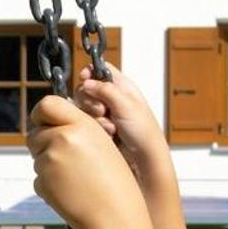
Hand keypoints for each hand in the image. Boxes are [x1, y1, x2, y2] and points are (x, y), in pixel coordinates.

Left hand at [27, 91, 141, 228]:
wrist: (114, 216)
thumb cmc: (113, 182)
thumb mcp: (102, 143)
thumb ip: (76, 129)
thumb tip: (48, 122)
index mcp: (82, 124)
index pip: (46, 104)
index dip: (41, 114)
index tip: (45, 122)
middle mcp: (63, 138)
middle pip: (34, 133)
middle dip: (43, 143)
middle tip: (66, 159)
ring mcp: (50, 160)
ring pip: (36, 156)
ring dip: (48, 165)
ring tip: (76, 178)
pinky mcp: (42, 181)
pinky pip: (38, 178)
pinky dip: (49, 184)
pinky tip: (70, 191)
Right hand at [75, 64, 168, 183]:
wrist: (144, 159)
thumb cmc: (144, 132)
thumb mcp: (127, 105)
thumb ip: (105, 90)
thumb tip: (86, 82)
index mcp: (122, 86)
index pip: (101, 69)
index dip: (90, 72)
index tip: (85, 80)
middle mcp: (112, 98)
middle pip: (86, 88)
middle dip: (90, 100)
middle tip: (102, 110)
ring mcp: (104, 114)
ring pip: (83, 106)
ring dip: (94, 117)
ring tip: (110, 127)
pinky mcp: (98, 128)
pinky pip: (85, 122)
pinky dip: (94, 128)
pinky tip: (108, 134)